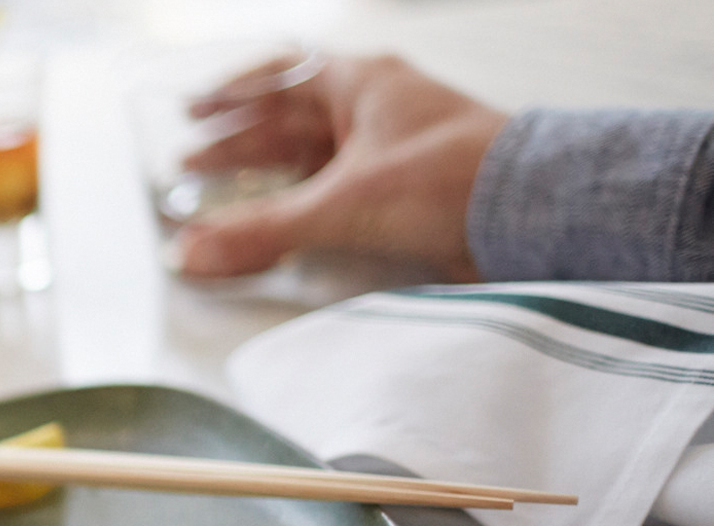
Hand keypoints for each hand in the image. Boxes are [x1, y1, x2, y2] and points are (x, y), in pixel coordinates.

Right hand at [177, 54, 508, 280]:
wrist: (532, 215)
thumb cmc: (453, 179)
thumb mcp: (342, 203)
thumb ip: (261, 231)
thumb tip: (193, 253)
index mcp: (362, 84)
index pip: (282, 75)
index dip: (232, 94)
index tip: (193, 112)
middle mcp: (376, 111)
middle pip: (289, 121)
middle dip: (237, 144)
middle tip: (190, 167)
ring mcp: (392, 152)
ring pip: (313, 159)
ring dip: (265, 180)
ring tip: (220, 201)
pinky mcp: (405, 195)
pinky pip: (337, 194)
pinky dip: (299, 208)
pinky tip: (277, 228)